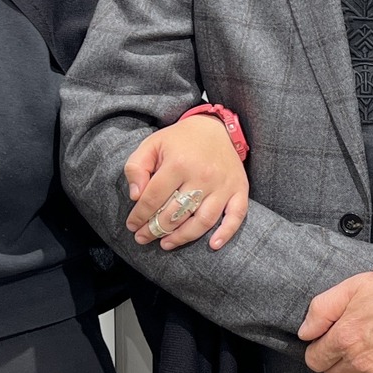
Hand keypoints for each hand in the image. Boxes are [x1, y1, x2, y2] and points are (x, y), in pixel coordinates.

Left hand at [124, 115, 249, 250]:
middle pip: (176, 213)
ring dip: (182, 237)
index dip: (140, 215)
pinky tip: (212, 245)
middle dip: (155, 230)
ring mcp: (223, 185)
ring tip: (165, 244)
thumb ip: (136, 168)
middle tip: (143, 237)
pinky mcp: (239, 189)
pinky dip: (226, 233)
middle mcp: (202, 176)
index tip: (132, 225)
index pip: (154, 198)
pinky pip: (236, 216)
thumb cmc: (180, 140)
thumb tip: (136, 196)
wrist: (216, 128)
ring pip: (202, 221)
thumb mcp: (152, 145)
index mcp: (178, 163)